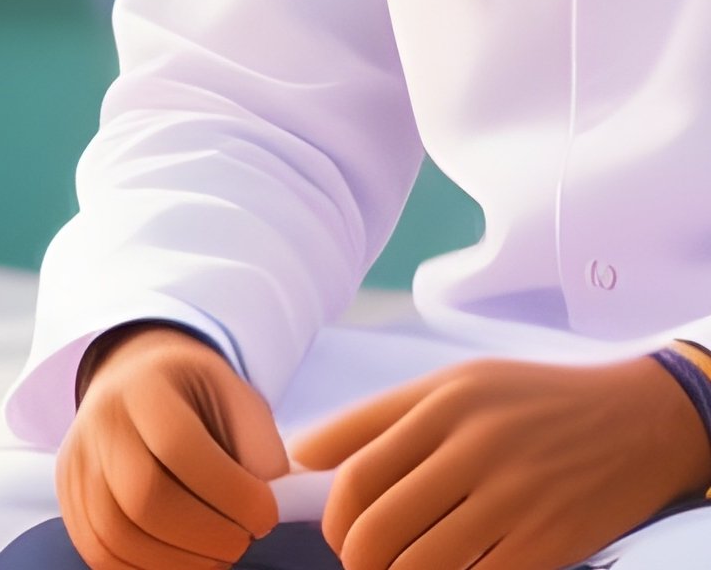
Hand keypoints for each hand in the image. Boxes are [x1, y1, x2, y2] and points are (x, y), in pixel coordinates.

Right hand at [56, 323, 288, 568]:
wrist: (134, 383)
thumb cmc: (194, 398)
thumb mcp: (234, 395)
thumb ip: (258, 443)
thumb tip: (267, 496)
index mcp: (144, 386)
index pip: (179, 446)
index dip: (231, 493)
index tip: (266, 514)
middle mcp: (100, 420)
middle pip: (143, 498)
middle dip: (207, 536)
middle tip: (242, 541)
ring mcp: (78, 461)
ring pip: (118, 535)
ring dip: (180, 564)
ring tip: (217, 554)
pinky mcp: (70, 498)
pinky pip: (101, 553)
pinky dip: (147, 569)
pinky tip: (183, 559)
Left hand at [288, 354, 710, 569]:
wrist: (634, 421)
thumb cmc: (530, 401)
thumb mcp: (452, 384)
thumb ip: (377, 417)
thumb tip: (303, 453)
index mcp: (441, 404)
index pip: (358, 473)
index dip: (333, 515)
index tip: (335, 530)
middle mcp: (472, 449)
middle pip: (378, 525)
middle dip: (355, 556)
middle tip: (360, 560)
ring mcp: (511, 500)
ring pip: (420, 563)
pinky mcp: (546, 544)